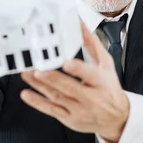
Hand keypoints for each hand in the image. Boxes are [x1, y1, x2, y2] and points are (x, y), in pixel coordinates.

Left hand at [21, 22, 129, 142]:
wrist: (116, 118)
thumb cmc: (109, 87)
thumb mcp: (106, 65)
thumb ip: (92, 44)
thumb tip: (80, 23)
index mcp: (101, 82)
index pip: (89, 75)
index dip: (77, 69)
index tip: (66, 62)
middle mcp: (91, 98)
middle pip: (69, 88)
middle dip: (53, 79)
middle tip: (39, 69)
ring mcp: (79, 110)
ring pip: (57, 97)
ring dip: (40, 86)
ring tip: (27, 74)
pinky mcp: (69, 119)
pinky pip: (51, 110)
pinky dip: (38, 102)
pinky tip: (26, 94)